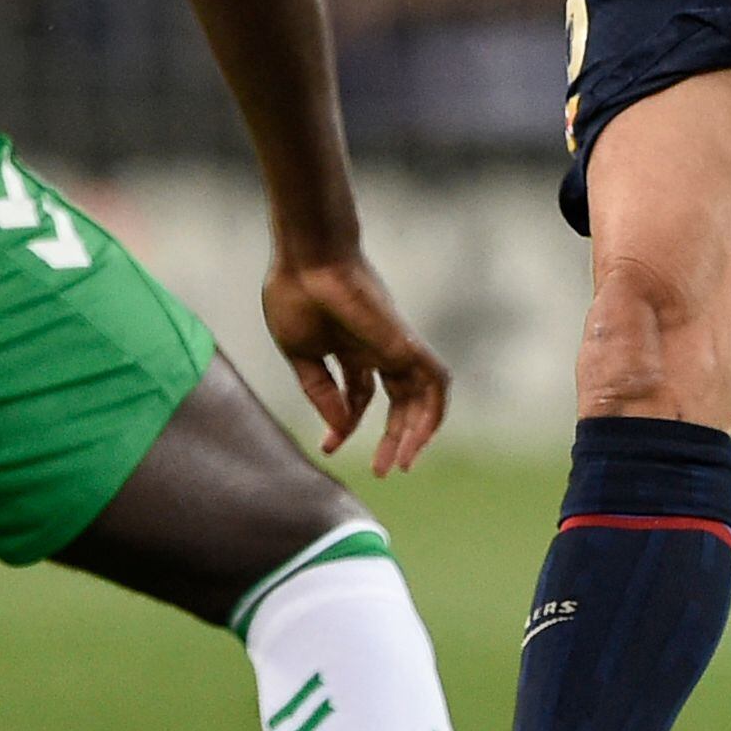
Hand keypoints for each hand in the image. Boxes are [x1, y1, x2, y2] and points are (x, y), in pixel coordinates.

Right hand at [262, 249, 450, 474]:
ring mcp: (394, 346)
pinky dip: (434, 411)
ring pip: (421, 397)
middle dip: (391, 438)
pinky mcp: (406, 342)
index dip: (345, 426)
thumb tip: (339, 427)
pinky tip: (420, 438)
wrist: (308, 259)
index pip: (358, 397)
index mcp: (349, 350)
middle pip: (397, 402)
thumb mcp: (300, 354)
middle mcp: (376, 350)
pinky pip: (436, 381)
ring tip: (401, 465)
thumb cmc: (295, 294)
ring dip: (415, 433)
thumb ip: (321, 391)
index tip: (328, 447)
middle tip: (381, 471)